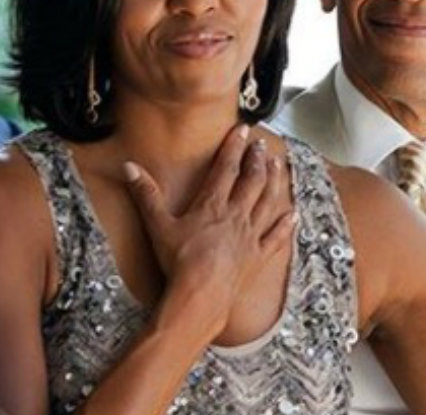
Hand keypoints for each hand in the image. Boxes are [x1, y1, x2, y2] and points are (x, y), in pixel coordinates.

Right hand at [122, 124, 294, 334]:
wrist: (200, 296)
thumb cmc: (179, 262)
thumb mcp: (157, 226)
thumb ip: (146, 195)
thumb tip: (130, 167)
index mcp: (212, 205)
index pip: (226, 168)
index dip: (234, 146)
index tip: (243, 129)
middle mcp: (236, 215)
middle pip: (252, 181)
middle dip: (257, 160)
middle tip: (261, 145)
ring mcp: (251, 236)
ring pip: (268, 202)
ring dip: (275, 181)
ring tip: (279, 165)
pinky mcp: (258, 256)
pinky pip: (277, 237)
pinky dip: (287, 225)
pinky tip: (294, 215)